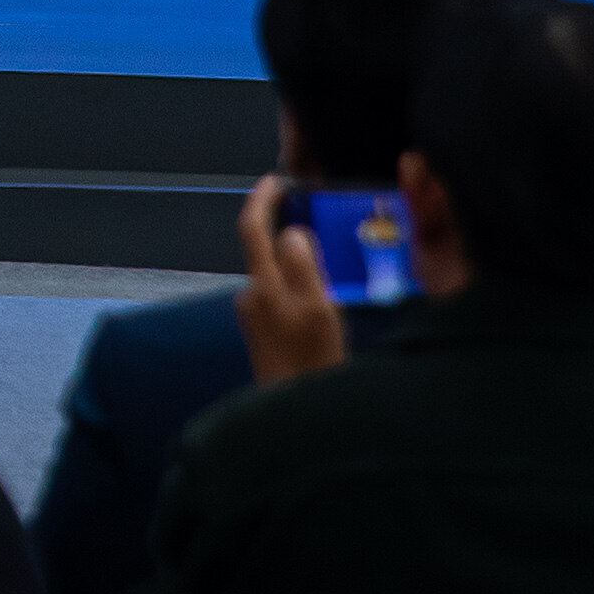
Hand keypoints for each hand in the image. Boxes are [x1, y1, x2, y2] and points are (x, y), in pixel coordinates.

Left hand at [234, 174, 347, 385]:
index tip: (276, 179)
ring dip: (302, 262)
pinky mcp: (266, 332)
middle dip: (290, 229)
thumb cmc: (313, 363)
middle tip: (325, 219)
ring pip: (279, 274)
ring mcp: (256, 316)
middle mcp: (252, 296)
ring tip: (341, 259)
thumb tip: (292, 232)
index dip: (262, 199)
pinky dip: (304, 286)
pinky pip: (285, 296)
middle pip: (266, 249)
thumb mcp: (319, 311)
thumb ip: (304, 267)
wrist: (293, 413)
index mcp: (263, 285)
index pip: (252, 228)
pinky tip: (332, 296)